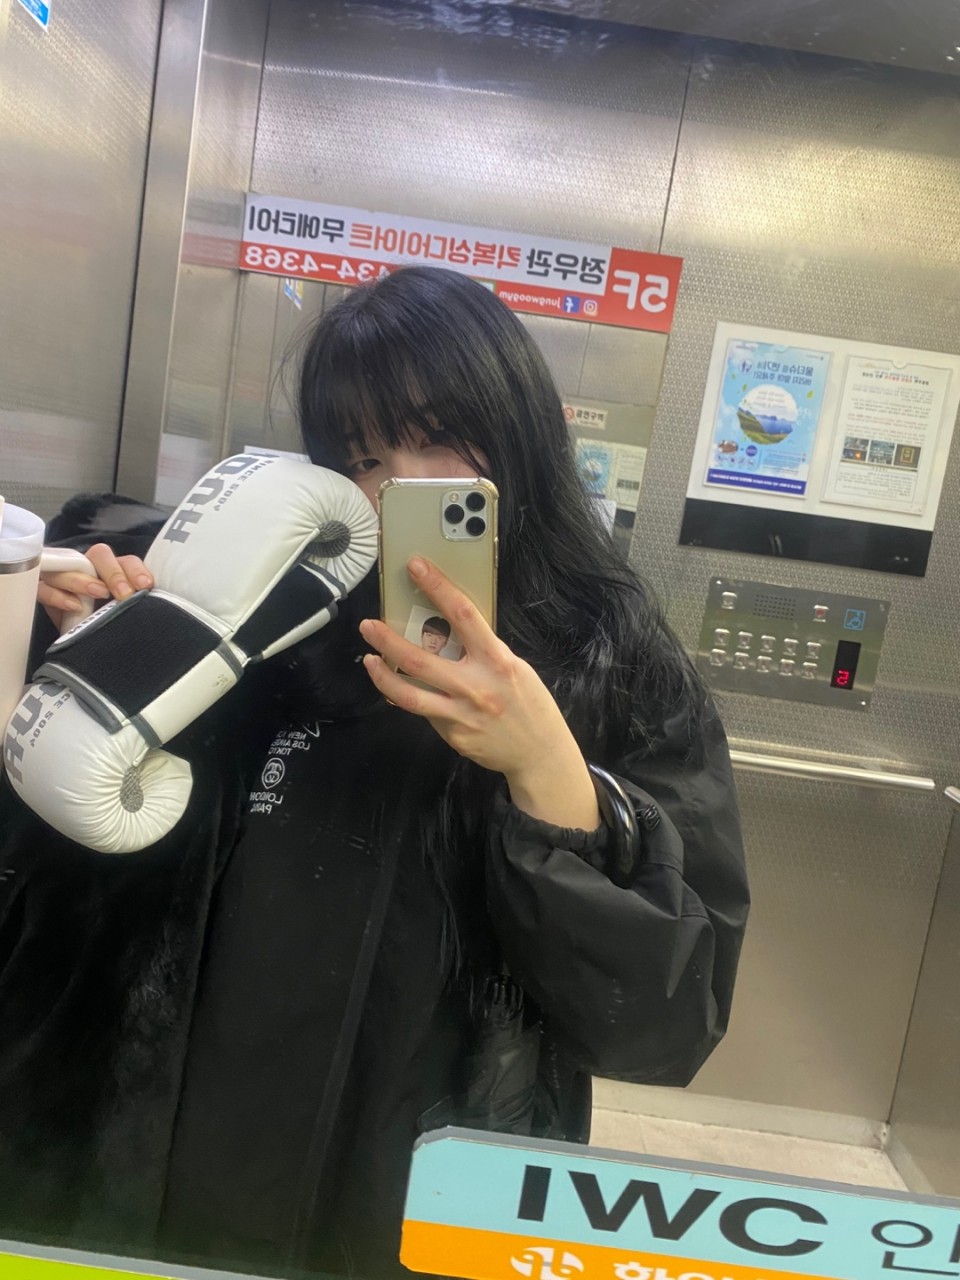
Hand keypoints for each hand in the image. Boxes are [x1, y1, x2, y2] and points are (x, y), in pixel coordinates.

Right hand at [39, 543, 153, 631]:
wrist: (77, 640)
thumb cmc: (103, 624)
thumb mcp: (120, 616)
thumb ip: (134, 608)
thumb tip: (155, 612)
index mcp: (113, 573)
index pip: (127, 561)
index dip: (136, 571)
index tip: (146, 586)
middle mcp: (89, 569)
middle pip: (99, 555)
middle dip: (114, 573)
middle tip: (124, 593)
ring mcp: (63, 577)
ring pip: (69, 567)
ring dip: (84, 579)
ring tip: (98, 593)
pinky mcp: (44, 590)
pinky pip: (44, 586)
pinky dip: (57, 594)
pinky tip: (74, 606)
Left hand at [358, 557, 599, 830]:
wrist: (541, 754)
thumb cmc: (530, 705)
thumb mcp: (516, 668)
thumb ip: (484, 653)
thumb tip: (448, 632)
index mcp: (497, 661)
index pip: (463, 615)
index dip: (437, 587)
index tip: (416, 567)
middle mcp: (476, 687)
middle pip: (420, 660)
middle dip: (388, 640)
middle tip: (368, 625)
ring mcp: (461, 715)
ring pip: (409, 695)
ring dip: (383, 676)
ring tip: (369, 659)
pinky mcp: (453, 735)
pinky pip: (426, 713)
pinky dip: (413, 698)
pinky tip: (403, 690)